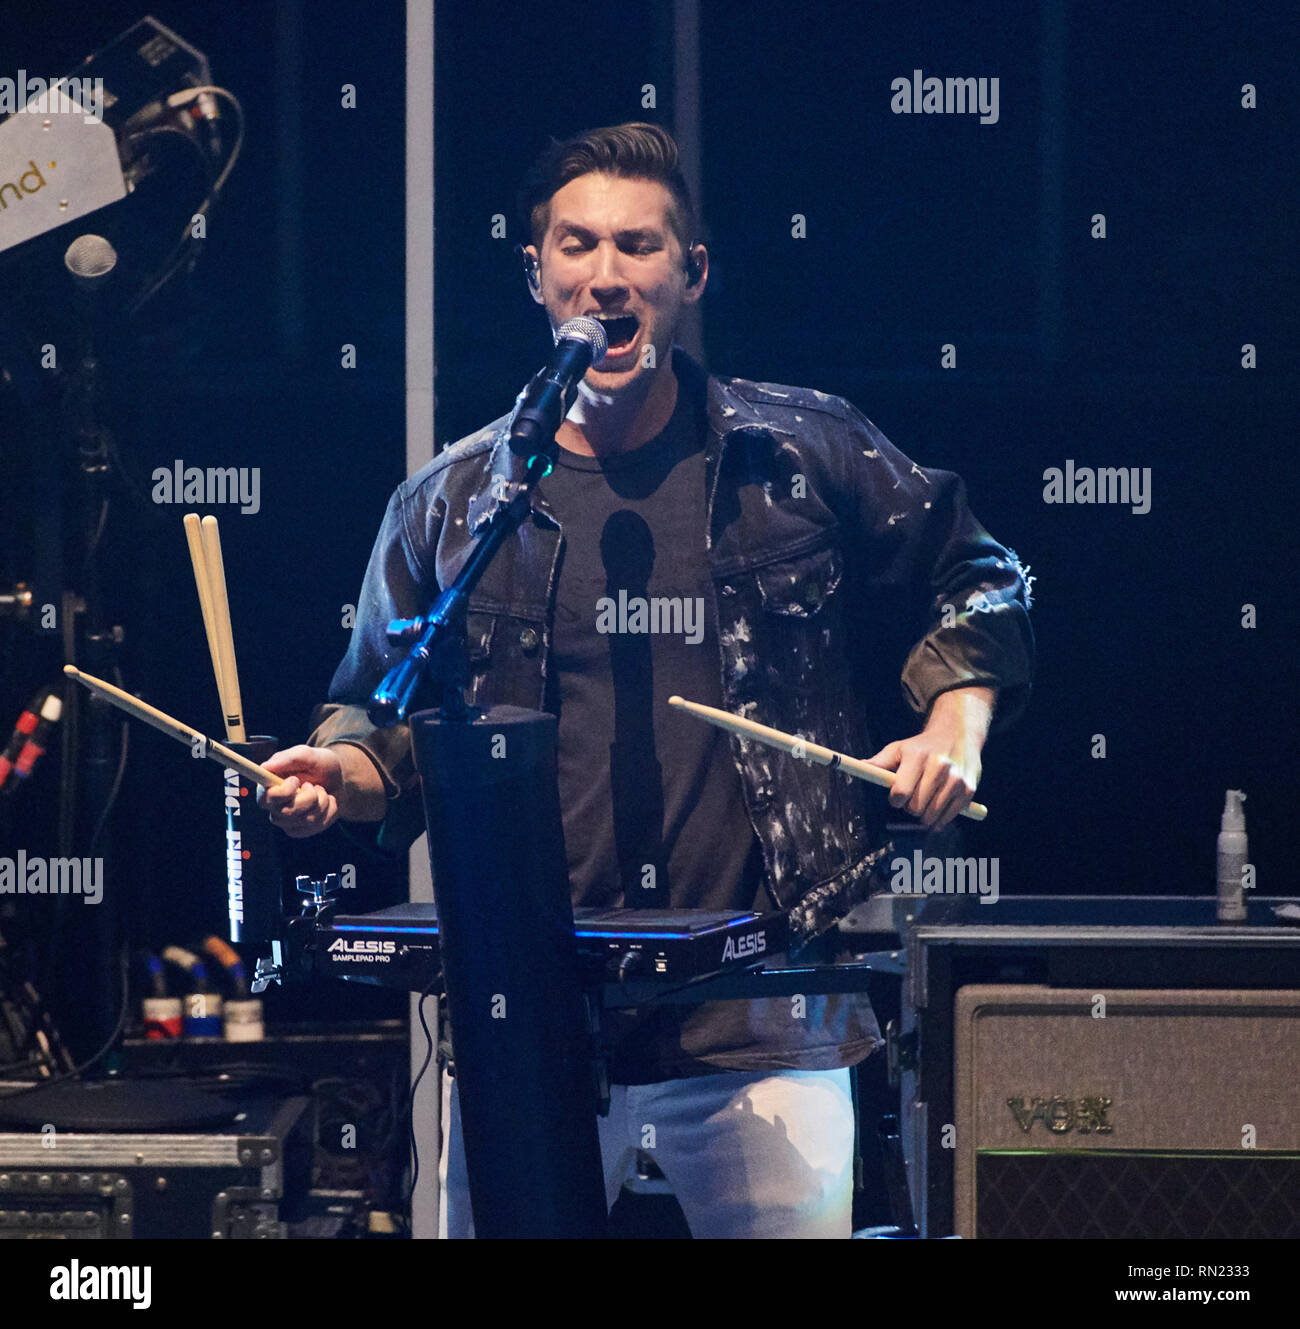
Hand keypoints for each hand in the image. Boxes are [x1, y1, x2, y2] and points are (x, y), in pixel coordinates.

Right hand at [257, 745, 343, 837]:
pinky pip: (318, 825)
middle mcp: (273, 807)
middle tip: (312, 785)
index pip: (266, 799)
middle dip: (309, 797)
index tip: (295, 780)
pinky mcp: (301, 830)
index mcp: (267, 787)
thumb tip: (266, 767)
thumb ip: (289, 758)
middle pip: (288, 813)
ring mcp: (287, 821)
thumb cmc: (316, 763)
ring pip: (307, 819)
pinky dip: (329, 809)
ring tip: (320, 790)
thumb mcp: (307, 753)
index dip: (284, 792)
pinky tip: (326, 801)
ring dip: (322, 800)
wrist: (336, 777)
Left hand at [865, 686, 992, 829]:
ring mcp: (956, 780)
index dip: (895, 800)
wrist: (958, 735)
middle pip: (915, 807)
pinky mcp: (969, 791)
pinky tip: (936, 810)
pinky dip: (939, 821)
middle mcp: (939, 767)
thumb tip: (859, 767)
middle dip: (909, 808)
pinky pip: (948, 818)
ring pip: (931, 816)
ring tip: (924, 801)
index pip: (901, 792)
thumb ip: (879, 762)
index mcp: (917, 756)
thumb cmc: (922, 746)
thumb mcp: (899, 748)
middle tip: (911, 798)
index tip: (896, 797)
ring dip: (923, 816)